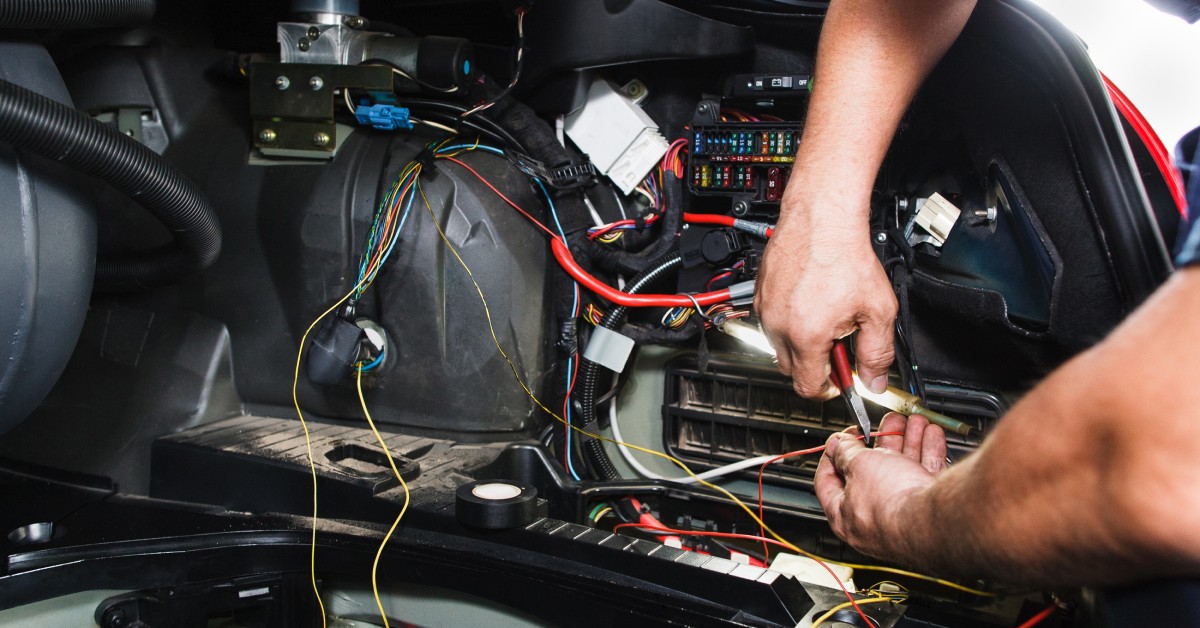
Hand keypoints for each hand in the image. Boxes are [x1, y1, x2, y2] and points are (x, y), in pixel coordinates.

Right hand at [754, 212, 896, 398]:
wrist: (822, 219)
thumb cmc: (845, 255)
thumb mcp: (878, 310)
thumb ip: (878, 353)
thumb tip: (876, 381)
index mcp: (806, 336)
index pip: (808, 386)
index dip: (828, 388)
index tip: (839, 380)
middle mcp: (778, 326)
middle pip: (791, 369)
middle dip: (815, 364)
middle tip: (838, 342)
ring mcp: (766, 309)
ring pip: (779, 345)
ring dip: (800, 342)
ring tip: (825, 315)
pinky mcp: (760, 294)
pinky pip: (771, 322)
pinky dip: (789, 321)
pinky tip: (810, 301)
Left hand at [814, 413, 945, 558]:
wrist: (937, 520)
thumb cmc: (891, 502)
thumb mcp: (859, 465)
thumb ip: (846, 452)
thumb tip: (837, 445)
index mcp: (845, 516)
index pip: (829, 482)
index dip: (833, 455)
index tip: (841, 440)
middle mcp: (873, 520)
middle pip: (872, 473)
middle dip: (882, 442)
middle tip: (886, 425)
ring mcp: (903, 516)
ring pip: (902, 471)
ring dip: (908, 441)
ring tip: (914, 422)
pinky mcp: (929, 511)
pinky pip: (924, 476)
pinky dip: (928, 453)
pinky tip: (931, 434)